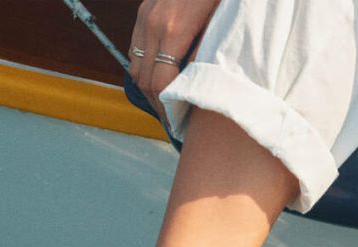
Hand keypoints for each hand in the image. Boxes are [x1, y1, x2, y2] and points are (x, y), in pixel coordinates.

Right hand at [129, 0, 219, 125]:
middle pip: (144, 79)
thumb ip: (207, 55)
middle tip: (173, 121)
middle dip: (157, 105)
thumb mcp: (221, 27)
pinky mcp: (144, 10)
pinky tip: (161, 77)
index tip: (176, 124)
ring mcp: (145, 16)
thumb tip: (196, 88)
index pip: (160, 84)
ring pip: (135, 64)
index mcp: (173, 31)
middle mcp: (153, 24)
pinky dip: (144, 66)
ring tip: (167, 103)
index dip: (167, 109)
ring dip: (148, 88)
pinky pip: (136, 47)